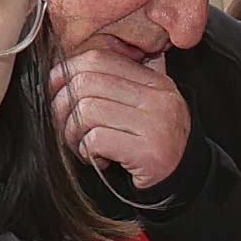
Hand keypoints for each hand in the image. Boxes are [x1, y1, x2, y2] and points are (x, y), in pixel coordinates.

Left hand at [50, 47, 193, 193]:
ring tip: (82, 145)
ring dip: (73, 133)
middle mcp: (159, 99)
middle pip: (86, 84)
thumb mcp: (145, 104)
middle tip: (66, 125)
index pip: (99, 59)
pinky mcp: (149, 152)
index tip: (57, 89)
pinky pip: (96, 140)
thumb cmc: (152, 143)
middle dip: (63, 106)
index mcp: (155, 82)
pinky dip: (87, 151)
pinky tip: (98, 158)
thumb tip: (69, 64)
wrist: (183, 182)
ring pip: (87, 112)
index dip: (67, 72)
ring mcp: (156, 125)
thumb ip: (121, 80)